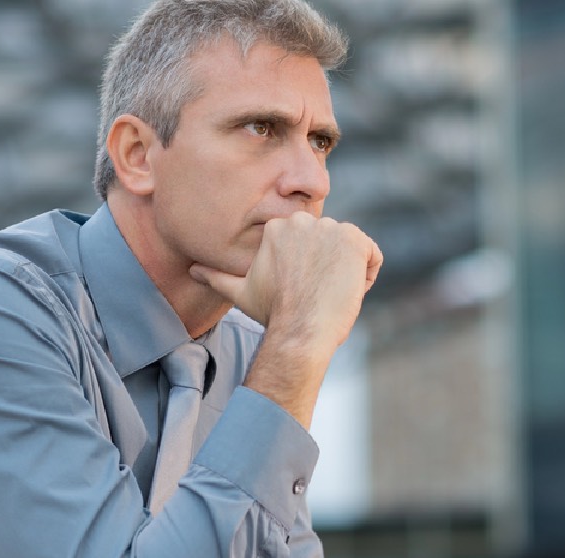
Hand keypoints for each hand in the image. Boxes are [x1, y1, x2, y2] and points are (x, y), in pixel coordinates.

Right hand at [190, 212, 382, 352]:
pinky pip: (372, 256)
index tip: (302, 291)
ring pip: (351, 251)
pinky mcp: (355, 240)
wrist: (300, 330)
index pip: (309, 244)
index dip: (309, 271)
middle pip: (331, 245)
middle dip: (329, 269)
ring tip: (331, 296)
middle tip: (317, 296)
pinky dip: (367, 276)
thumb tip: (192, 270)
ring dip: (348, 273)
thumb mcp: (240, 291)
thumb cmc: (272, 314)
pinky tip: (349, 292)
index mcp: (279, 227)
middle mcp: (304, 220)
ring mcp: (331, 228)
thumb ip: (217, 276)